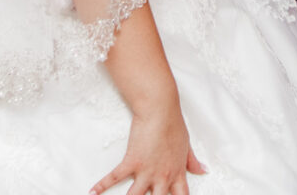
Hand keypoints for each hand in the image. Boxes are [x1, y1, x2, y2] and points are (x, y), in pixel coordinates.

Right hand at [90, 105, 206, 194]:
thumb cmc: (173, 124)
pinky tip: (93, 192)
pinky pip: (115, 177)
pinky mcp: (131, 161)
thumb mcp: (186, 145)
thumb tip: (203, 170)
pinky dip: (101, 185)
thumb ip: (192, 162)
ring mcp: (146, 170)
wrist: (160, 109)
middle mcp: (162, 176)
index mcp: (176, 173)